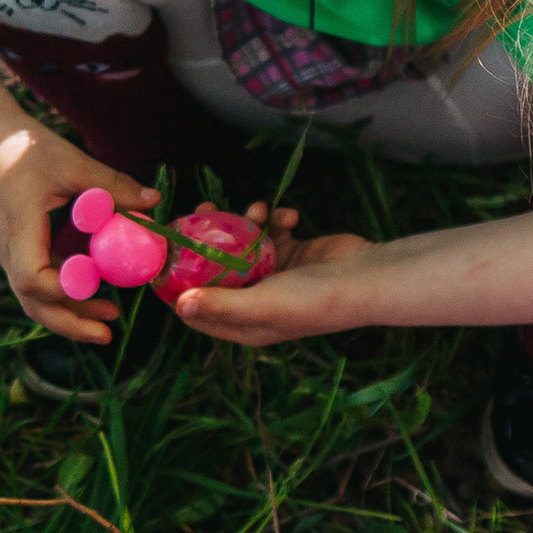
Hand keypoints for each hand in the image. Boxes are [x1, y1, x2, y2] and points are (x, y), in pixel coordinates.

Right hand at [0, 82, 154, 346]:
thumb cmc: (25, 147)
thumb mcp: (72, 162)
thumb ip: (112, 185)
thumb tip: (155, 203)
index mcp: (17, 229)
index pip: (31, 278)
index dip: (64, 290)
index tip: (97, 287)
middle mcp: (6, 249)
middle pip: (32, 302)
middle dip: (70, 322)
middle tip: (109, 333)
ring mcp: (7, 252)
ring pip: (33, 299)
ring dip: (68, 313)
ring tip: (108, 321)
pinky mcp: (13, 249)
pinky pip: (35, 283)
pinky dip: (61, 296)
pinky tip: (90, 293)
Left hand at [172, 208, 379, 344]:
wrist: (366, 278)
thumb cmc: (312, 300)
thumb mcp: (261, 304)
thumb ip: (221, 304)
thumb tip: (179, 306)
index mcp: (244, 324)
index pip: (200, 308)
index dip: (179, 285)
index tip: (165, 255)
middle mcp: (256, 301)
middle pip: (217, 271)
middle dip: (208, 241)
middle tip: (200, 210)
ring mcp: (274, 275)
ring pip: (244, 245)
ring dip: (247, 223)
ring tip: (256, 208)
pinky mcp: (292, 252)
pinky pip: (271, 232)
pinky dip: (277, 220)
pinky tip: (287, 215)